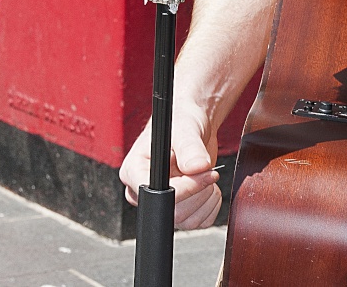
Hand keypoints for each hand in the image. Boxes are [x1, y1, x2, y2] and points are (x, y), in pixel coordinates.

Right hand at [119, 105, 222, 229]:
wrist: (193, 129)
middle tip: (209, 171)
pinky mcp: (178, 209)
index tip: (203, 171)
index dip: (185, 187)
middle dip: (198, 193)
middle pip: (173, 213)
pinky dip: (211, 207)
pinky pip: (199, 222)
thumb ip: (190, 147)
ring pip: (187, 221)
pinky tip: (208, 187)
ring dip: (206, 200)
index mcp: (134, 171)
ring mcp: (161, 203)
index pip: (156, 194)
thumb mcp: (185, 129)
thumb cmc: (182, 123)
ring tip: (207, 175)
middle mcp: (143, 191)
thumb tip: (198, 166)